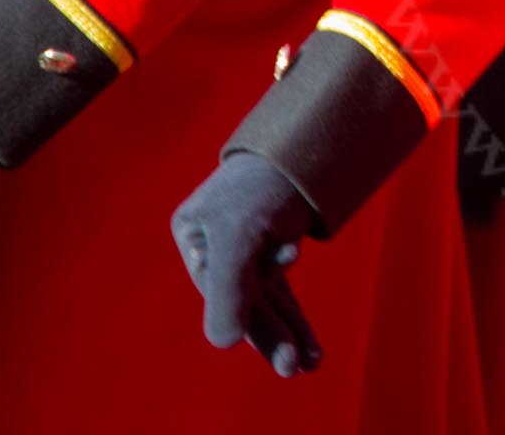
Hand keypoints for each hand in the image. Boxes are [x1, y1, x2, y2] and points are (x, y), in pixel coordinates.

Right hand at [171, 152, 320, 376]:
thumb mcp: (240, 234)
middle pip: (244, 297)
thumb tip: (223, 344)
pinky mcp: (270, 245)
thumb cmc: (264, 183)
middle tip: (296, 368)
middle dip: (273, 334)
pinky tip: (307, 339)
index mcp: (194, 235)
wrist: (308, 137)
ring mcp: (244, 245)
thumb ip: (227, 289)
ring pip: (265, 298)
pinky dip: (294, 313)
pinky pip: (279, 288)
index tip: (285, 341)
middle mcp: (215, 243)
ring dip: (288, 329)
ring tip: (309, 363)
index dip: (250, 316)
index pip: (219, 286)